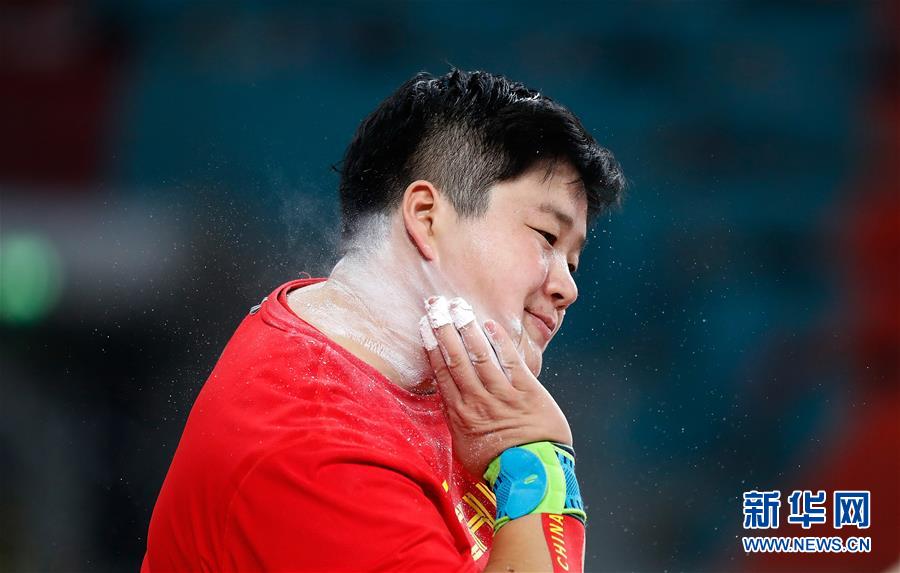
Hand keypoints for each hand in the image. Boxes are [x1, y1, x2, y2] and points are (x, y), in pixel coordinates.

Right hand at [420, 296, 571, 476]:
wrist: (532, 477)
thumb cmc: (499, 468)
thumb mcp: (466, 450)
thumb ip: (458, 423)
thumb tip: (449, 404)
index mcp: (460, 415)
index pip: (442, 374)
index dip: (432, 348)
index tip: (424, 327)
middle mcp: (477, 401)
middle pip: (456, 359)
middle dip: (445, 329)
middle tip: (435, 305)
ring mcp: (502, 395)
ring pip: (480, 356)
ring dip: (468, 329)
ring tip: (458, 306)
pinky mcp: (526, 392)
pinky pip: (510, 361)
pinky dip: (499, 341)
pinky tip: (490, 324)